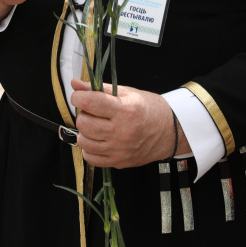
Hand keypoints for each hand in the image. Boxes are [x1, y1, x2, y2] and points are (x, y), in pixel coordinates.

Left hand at [70, 79, 189, 167]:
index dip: (78, 97)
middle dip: (83, 114)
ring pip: (84, 141)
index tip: (80, 96)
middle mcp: (122, 132)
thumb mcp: (127, 93)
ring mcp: (120, 150)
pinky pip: (90, 157)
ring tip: (96, 125)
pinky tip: (98, 139)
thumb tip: (75, 84)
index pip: (89, 103)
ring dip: (85, 131)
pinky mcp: (119, 162)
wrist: (170, 131)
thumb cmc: (148, 109)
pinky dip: (89, 148)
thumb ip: (99, 88)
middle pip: (84, 123)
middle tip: (93, 111)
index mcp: (125, 110)